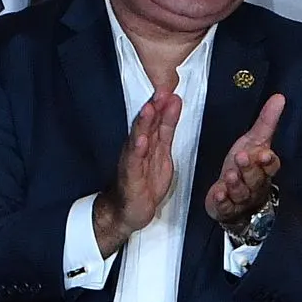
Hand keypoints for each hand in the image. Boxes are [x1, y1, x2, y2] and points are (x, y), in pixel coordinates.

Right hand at [92, 87, 181, 256]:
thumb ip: (166, 129)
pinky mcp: (130, 176)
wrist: (128, 210)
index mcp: (147, 142)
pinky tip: (141, 141)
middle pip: (145, 125)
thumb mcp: (161, 153)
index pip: (155, 120)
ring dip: (143, 124)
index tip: (171, 90)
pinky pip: (134, 162)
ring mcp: (132, 161)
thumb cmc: (144, 182)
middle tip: (161, 93)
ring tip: (149, 109)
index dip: (163, 106)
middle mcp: (138, 148)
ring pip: (138, 139)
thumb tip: (174, 105)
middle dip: (153, 108)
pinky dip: (137, 150)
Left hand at [204, 93, 286, 231]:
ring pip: (241, 192)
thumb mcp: (254, 142)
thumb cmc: (246, 166)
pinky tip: (218, 193)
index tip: (264, 153)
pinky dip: (223, 201)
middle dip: (249, 169)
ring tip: (229, 175)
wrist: (236, 198)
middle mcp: (255, 185)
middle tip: (241, 158)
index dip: (268, 161)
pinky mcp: (226, 208)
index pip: (271, 166)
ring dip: (236, 184)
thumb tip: (279, 97)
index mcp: (263, 169)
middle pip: (256, 179)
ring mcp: (241, 198)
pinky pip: (226, 207)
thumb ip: (266, 121)